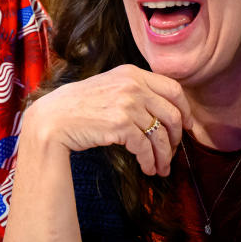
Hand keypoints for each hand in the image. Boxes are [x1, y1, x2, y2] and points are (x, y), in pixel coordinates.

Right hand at [27, 64, 191, 175]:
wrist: (53, 118)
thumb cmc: (79, 106)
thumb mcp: (109, 86)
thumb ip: (134, 90)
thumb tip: (163, 110)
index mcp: (132, 73)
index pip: (173, 89)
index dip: (185, 110)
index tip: (187, 125)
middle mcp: (132, 85)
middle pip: (172, 114)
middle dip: (177, 138)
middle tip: (173, 152)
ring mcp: (127, 104)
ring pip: (161, 135)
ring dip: (164, 156)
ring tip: (161, 168)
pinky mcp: (120, 124)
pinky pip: (145, 147)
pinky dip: (150, 161)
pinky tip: (148, 169)